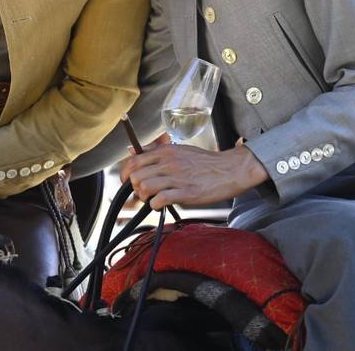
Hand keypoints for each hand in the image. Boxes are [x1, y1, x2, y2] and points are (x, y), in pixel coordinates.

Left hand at [120, 138, 266, 209]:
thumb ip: (155, 150)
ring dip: (144, 197)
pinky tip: (161, 205)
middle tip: (142, 193)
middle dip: (134, 188)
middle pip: (136, 176)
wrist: (230, 169)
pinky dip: (156, 205)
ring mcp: (177, 178)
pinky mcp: (186, 193)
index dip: (125, 174)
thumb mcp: (179, 149)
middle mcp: (169, 163)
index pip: (134, 161)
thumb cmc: (206, 161)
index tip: (126, 181)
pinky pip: (160, 200)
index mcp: (166, 151)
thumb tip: (131, 150)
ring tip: (151, 199)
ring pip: (145, 187)